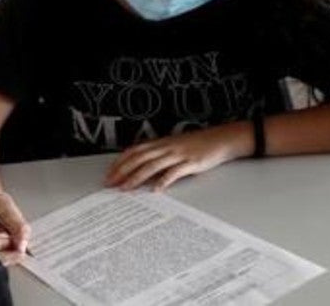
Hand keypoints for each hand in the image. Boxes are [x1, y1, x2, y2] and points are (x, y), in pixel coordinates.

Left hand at [104, 122, 252, 190]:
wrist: (220, 139)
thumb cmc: (196, 145)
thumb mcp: (173, 147)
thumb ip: (158, 156)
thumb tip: (142, 171)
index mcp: (160, 143)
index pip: (134, 151)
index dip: (119, 162)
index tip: (109, 173)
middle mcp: (165, 147)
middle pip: (138, 159)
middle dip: (122, 171)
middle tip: (110, 184)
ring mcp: (177, 155)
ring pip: (152, 166)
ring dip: (136, 177)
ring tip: (126, 188)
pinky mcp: (190, 163)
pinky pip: (174, 172)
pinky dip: (163, 181)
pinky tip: (156, 190)